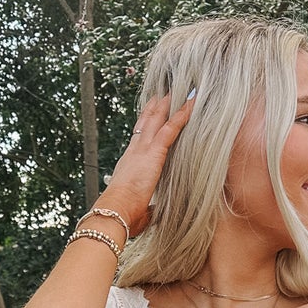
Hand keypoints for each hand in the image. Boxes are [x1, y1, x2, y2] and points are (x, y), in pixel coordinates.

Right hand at [100, 91, 196, 234]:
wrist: (116, 211)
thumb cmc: (124, 215)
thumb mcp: (140, 210)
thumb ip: (149, 207)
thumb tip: (157, 212)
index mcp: (129, 165)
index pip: (138, 140)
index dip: (143, 127)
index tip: (149, 116)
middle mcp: (134, 152)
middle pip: (145, 124)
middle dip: (154, 109)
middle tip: (161, 94)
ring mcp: (143, 150)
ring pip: (157, 120)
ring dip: (167, 105)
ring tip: (175, 91)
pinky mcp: (154, 152)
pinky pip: (171, 128)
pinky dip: (182, 115)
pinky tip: (192, 103)